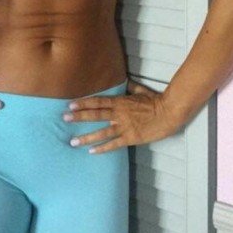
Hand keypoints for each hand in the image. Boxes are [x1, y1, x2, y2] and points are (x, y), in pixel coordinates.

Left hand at [64, 78, 183, 153]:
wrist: (168, 113)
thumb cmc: (155, 100)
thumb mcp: (140, 90)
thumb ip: (130, 87)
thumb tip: (124, 80)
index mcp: (121, 101)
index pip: (98, 101)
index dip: (84, 103)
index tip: (70, 104)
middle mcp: (119, 114)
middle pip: (96, 115)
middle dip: (79, 117)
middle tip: (65, 119)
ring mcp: (124, 127)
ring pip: (101, 132)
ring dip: (86, 137)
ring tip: (73, 141)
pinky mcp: (131, 138)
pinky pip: (114, 144)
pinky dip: (102, 148)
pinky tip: (91, 151)